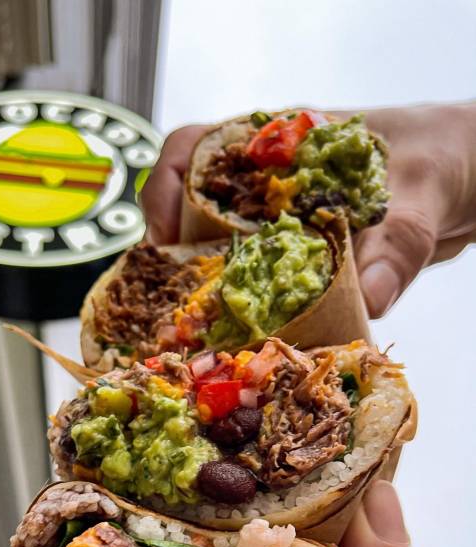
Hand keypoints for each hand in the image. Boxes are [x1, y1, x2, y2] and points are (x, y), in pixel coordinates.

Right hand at [140, 104, 475, 316]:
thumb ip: (396, 244)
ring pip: (223, 254)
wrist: (473, 176)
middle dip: (174, 257)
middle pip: (194, 212)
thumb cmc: (445, 155)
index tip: (161, 238)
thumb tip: (369, 296)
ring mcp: (285, 224)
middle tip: (174, 305)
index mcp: (282, 143)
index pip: (196, 149)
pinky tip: (253, 343)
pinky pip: (264, 287)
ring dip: (208, 293)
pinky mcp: (305, 261)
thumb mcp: (420, 193)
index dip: (164, 188)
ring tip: (200, 334)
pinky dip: (254, 315)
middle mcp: (272, 185)